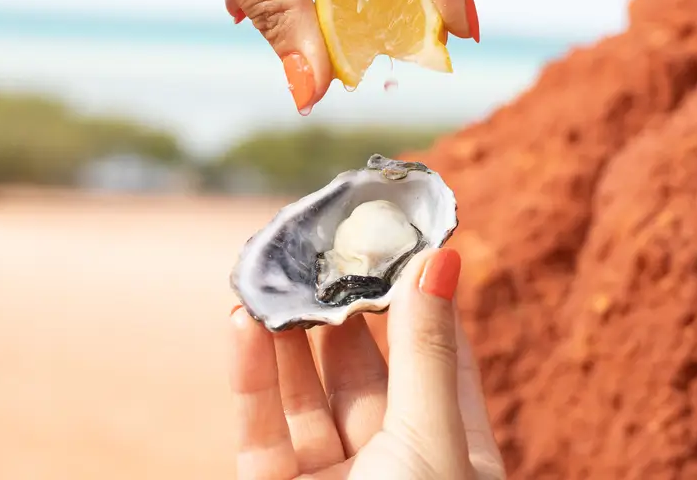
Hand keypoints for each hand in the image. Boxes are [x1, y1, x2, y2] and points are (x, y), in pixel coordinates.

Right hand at [229, 248, 505, 478]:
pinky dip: (251, 377)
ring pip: (308, 391)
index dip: (419, 295)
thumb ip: (426, 350)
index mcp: (453, 449)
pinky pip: (263, 431)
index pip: (439, 352)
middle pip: (365, 365)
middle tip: (322, 248)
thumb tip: (445, 255)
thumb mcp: (432, 441)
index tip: (397, 239)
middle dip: (342, 307)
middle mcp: (396, 461)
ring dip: (289, 332)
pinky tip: (243, 323)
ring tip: (274, 274)